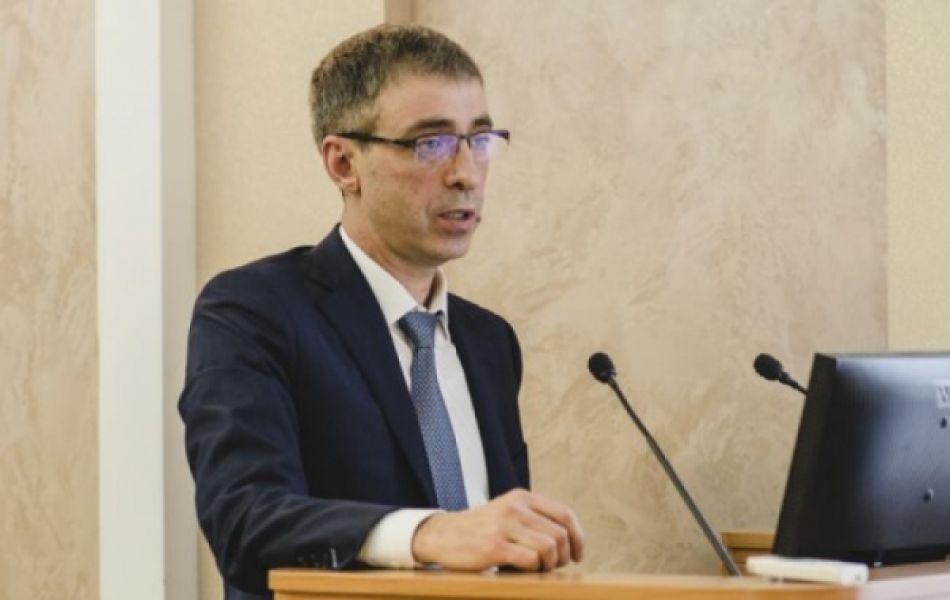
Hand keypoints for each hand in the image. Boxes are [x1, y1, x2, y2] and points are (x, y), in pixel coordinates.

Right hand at [410, 488, 583, 571]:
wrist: (442, 535)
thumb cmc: (481, 529)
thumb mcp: (508, 512)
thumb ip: (534, 519)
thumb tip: (570, 541)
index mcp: (522, 497)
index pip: (565, 514)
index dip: (578, 537)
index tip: (577, 555)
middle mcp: (515, 508)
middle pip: (560, 535)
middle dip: (564, 556)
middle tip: (554, 567)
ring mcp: (505, 526)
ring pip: (549, 548)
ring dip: (549, 565)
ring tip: (538, 569)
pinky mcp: (494, 547)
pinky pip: (531, 560)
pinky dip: (533, 570)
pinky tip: (522, 570)